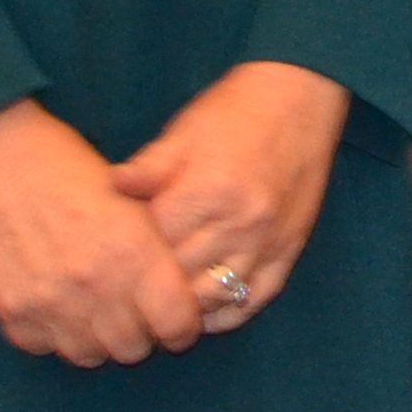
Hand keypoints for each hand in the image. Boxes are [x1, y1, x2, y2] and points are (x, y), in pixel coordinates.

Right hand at [0, 98, 203, 365]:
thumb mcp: (129, 200)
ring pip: (88, 354)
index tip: (174, 318)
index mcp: (134, 254)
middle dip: (139, 333)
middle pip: (133, 349)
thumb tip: (174, 294)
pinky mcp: (12, 313)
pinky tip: (54, 302)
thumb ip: (153, 253)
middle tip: (130, 311)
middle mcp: (96, 287)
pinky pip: (44, 346)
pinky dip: (53, 333)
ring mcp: (51, 305)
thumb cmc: (67, 167)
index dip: (181, 325)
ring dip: (96, 338)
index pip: (177, 324)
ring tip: (91, 309)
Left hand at [110, 61, 349, 334]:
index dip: (126, 253)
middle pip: (179, 276)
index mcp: (206, 190)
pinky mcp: (288, 251)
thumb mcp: (184, 131)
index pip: (153, 243)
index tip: (109, 256)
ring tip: (156, 306)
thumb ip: (148, 166)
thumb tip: (110, 186)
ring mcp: (266, 242)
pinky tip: (200, 311)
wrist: (301, 97)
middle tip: (123, 290)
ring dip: (182, 307)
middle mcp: (238, 223)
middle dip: (147, 285)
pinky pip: (252, 300)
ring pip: (213, 297)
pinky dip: (223, 314)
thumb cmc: (234, 111)